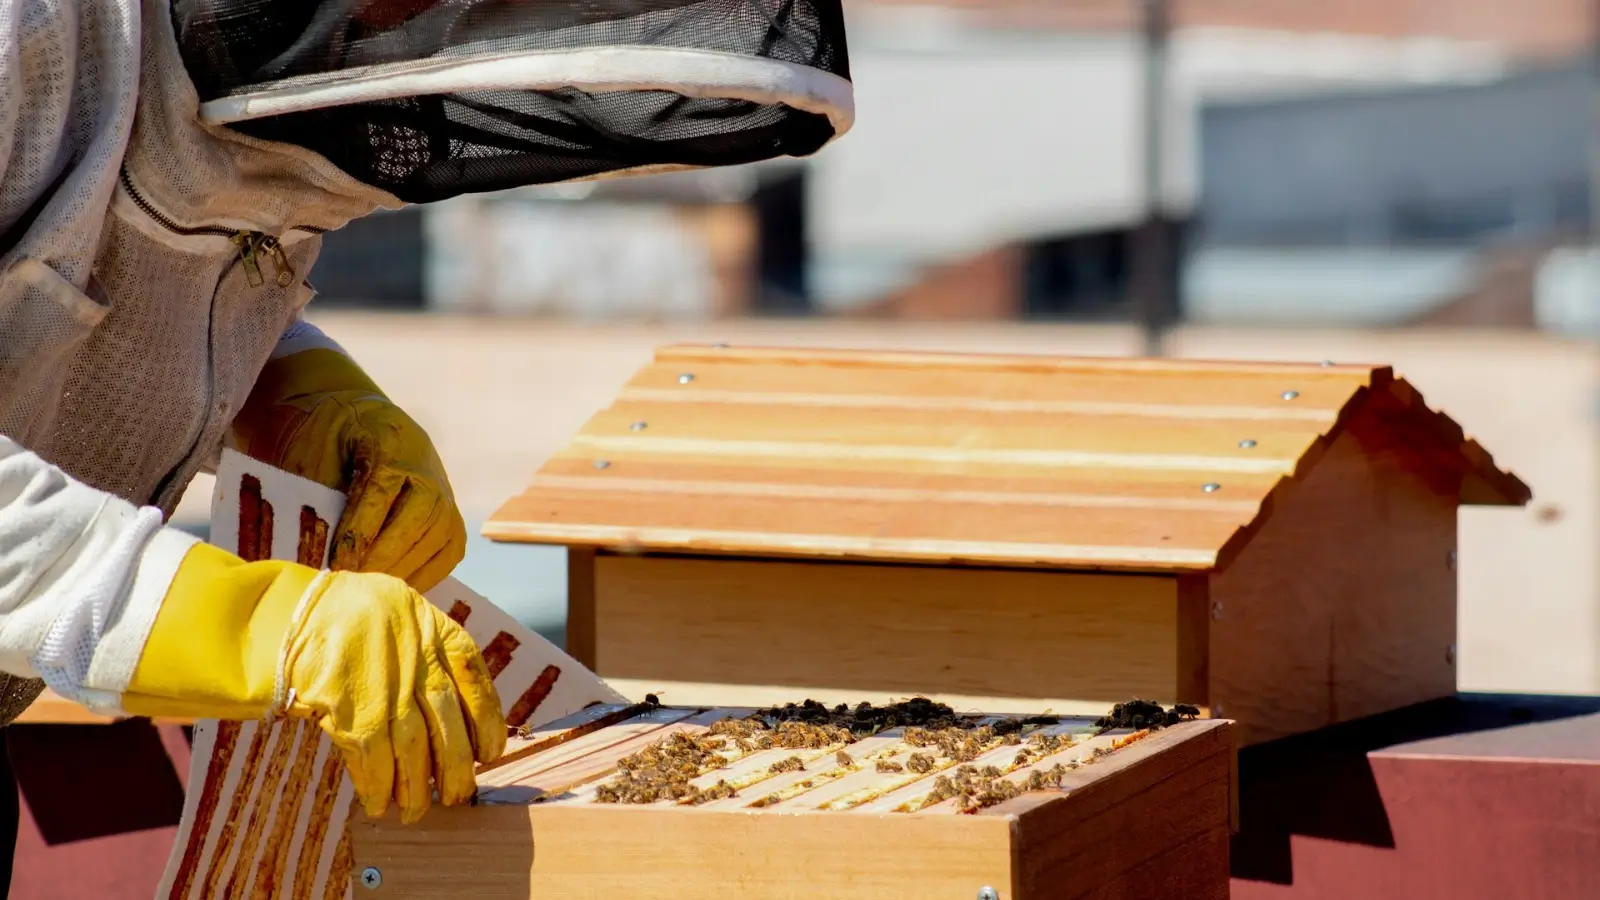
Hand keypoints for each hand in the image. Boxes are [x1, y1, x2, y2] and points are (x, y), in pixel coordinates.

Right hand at [120, 543, 505, 822]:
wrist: (298, 611)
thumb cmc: (357, 615)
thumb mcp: (408, 614)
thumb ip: (436, 653)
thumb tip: (461, 713)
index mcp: (437, 633)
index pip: (476, 682)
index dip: (489, 722)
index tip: (491, 752)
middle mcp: (417, 661)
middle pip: (447, 726)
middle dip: (455, 769)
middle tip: (457, 796)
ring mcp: (384, 687)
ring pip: (412, 750)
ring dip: (416, 789)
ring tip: (415, 811)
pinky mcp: (348, 710)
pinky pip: (371, 759)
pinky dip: (377, 787)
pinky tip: (378, 803)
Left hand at [234, 348, 464, 591]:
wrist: (361, 423)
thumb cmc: (329, 440)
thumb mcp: (316, 453)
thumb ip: (320, 495)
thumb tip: (316, 548)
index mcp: (391, 441)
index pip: (380, 493)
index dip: (359, 533)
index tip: (337, 563)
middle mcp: (428, 468)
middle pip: (415, 521)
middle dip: (381, 558)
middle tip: (350, 584)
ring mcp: (446, 495)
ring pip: (434, 541)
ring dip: (400, 571)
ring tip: (366, 591)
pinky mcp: (453, 521)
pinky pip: (446, 556)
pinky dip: (422, 576)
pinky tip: (391, 587)